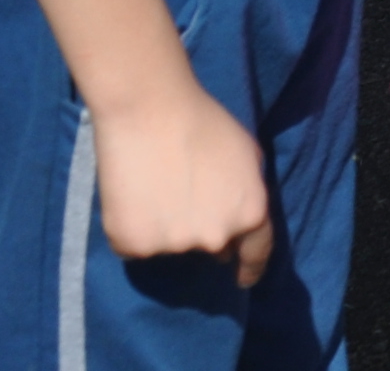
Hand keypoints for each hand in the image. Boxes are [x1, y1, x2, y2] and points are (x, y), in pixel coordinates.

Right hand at [91, 82, 276, 284]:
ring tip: (156, 187)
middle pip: (211, 247)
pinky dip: (135, 229)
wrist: (149, 111)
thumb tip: (235, 220)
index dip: (250, 268)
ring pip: (171, 246)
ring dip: (167, 228)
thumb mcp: (247, 155)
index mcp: (250, 214)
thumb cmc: (203, 122)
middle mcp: (215, 238)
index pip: (256, 254)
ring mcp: (173, 246)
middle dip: (204, 232)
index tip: (242, 278)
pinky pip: (137, 245)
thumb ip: (247, 192)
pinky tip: (133, 196)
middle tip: (186, 200)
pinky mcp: (134, 245)